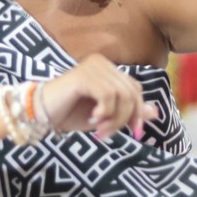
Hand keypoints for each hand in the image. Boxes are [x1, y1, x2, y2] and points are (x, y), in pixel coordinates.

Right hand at [38, 54, 158, 139]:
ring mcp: (92, 67)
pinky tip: (93, 119)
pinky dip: (105, 112)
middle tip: (110, 133)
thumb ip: (128, 112)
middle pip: (131, 92)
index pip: (135, 89)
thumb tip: (155, 112)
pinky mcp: (83, 76)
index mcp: (108, 68)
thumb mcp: (105, 116)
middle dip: (126, 118)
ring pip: (121, 95)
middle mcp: (101, 63)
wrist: (41, 113)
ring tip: (100, 130)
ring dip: (114, 118)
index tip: (134, 132)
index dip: (138, 112)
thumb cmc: (71, 113)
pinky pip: (107, 95)